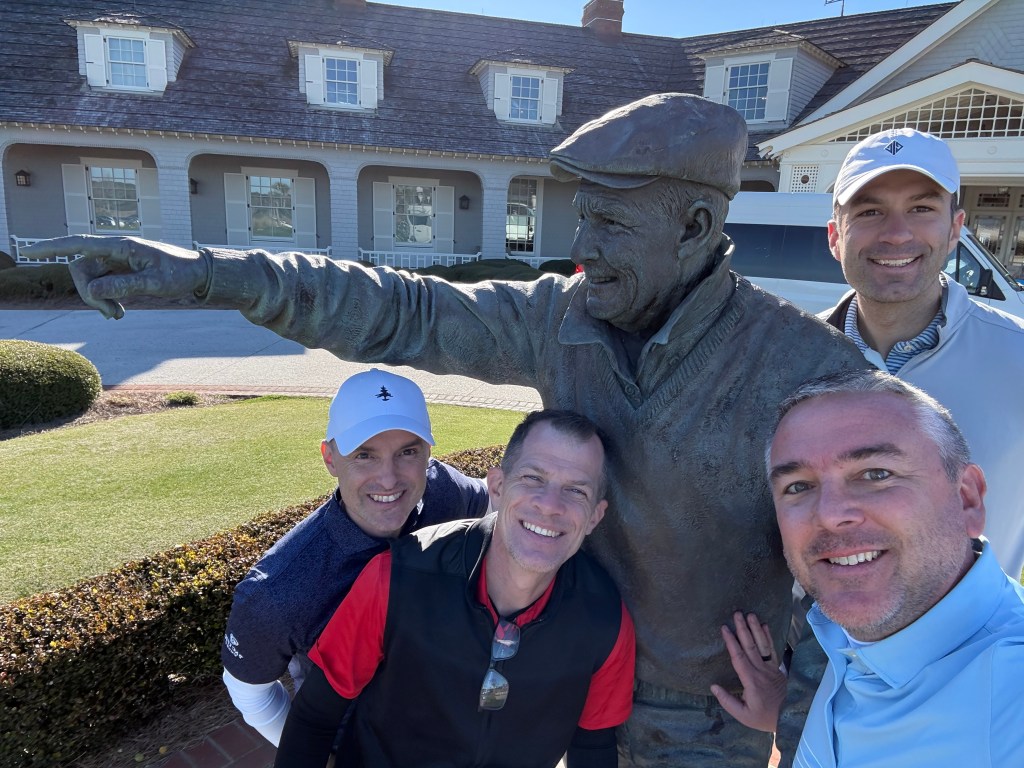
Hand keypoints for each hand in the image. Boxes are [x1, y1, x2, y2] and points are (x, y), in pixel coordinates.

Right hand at [21, 235, 208, 319]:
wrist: (197, 273)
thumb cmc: (180, 273)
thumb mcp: (155, 283)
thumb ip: (125, 285)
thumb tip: (92, 290)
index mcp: (121, 246)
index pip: (80, 244)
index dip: (52, 248)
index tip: (28, 251)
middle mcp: (114, 251)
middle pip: (80, 269)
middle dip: (89, 294)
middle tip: (113, 314)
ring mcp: (115, 262)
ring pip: (89, 281)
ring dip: (98, 301)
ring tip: (118, 315)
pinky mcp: (119, 272)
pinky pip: (100, 286)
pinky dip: (104, 301)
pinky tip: (118, 313)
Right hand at [709, 611, 786, 732]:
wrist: (790, 718)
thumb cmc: (763, 717)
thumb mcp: (743, 715)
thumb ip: (727, 701)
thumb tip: (713, 686)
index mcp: (751, 681)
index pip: (739, 657)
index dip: (731, 642)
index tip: (724, 628)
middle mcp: (761, 671)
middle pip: (750, 646)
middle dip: (743, 629)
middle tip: (737, 613)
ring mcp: (770, 668)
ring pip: (762, 645)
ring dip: (755, 629)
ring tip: (750, 615)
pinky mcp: (777, 669)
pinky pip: (772, 650)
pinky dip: (768, 637)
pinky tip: (764, 626)